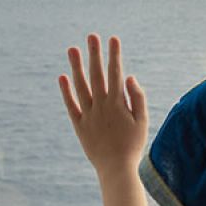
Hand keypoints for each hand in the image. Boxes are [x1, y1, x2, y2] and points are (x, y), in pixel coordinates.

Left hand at [59, 33, 148, 175]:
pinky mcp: (79, 125)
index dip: (114, 55)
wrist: (116, 169)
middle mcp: (101, 105)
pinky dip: (66, 91)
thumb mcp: (142, 121)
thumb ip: (137, 98)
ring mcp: (88, 115)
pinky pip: (71, 105)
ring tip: (72, 49)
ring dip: (76, 66)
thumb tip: (129, 77)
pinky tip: (62, 77)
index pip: (115, 73)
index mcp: (118, 103)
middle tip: (92, 36)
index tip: (113, 39)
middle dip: (94, 54)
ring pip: (81, 86)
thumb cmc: (133, 145)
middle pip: (96, 75)